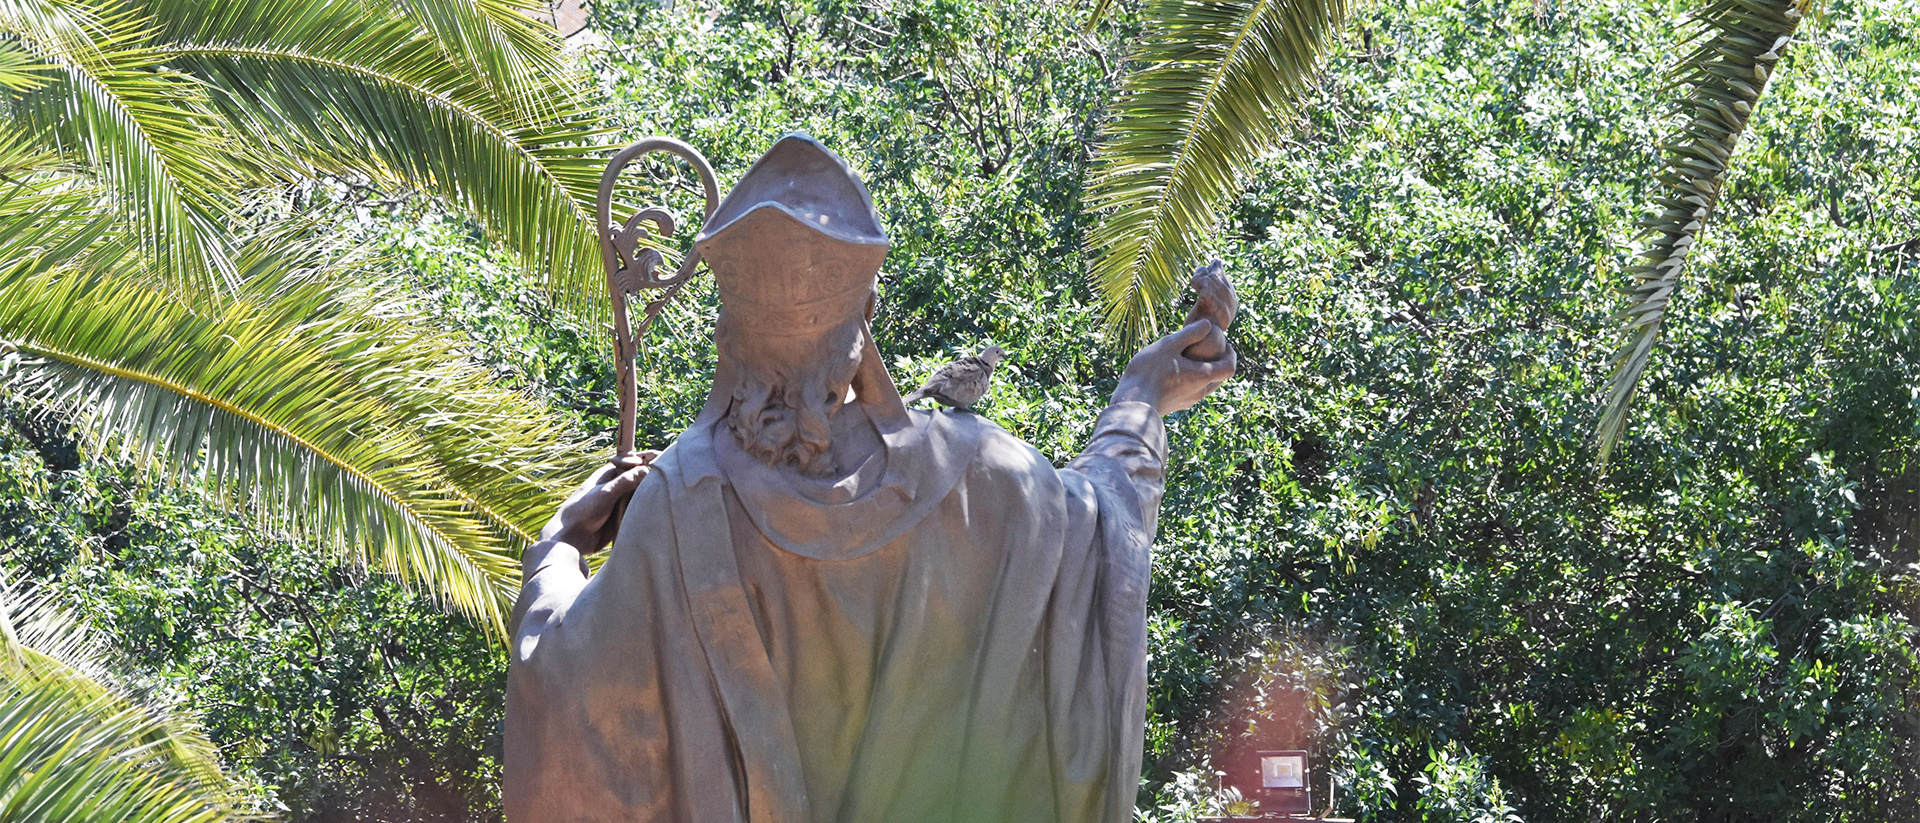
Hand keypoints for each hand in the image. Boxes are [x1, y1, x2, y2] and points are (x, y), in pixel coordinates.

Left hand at [539, 451, 657, 550]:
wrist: (572, 538)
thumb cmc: (582, 512)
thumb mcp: (605, 494)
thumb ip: (625, 481)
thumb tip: (646, 470)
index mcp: (610, 474)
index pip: (633, 462)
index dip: (647, 461)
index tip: (660, 462)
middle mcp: (616, 485)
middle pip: (640, 479)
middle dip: (650, 481)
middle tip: (662, 485)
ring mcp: (620, 501)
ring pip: (641, 495)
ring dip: (647, 498)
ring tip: (659, 499)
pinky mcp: (622, 515)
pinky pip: (638, 509)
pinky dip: (644, 511)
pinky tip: (653, 511)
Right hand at [1111, 320, 1236, 414]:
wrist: (1132, 403)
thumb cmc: (1150, 372)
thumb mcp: (1170, 345)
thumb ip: (1190, 333)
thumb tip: (1208, 324)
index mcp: (1203, 376)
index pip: (1230, 367)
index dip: (1231, 354)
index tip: (1225, 343)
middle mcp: (1200, 391)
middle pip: (1219, 378)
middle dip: (1218, 362)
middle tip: (1209, 348)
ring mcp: (1188, 401)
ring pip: (1205, 386)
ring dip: (1203, 372)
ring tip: (1189, 358)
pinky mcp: (1176, 405)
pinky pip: (1191, 391)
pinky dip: (1191, 380)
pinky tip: (1174, 371)